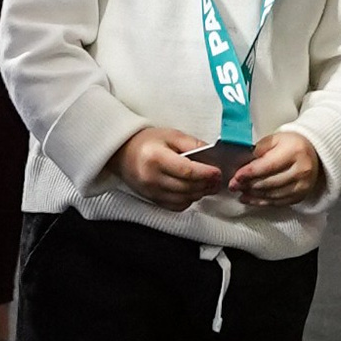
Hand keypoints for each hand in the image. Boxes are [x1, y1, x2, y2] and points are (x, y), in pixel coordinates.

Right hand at [112, 125, 227, 208]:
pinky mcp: (152, 199)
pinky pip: (176, 206)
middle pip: (187, 187)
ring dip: (200, 193)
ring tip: (209, 185)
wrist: (122, 153)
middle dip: (206, 184)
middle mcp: (152, 177)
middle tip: (218, 179)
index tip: (217, 172)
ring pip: (183, 199)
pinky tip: (194, 191)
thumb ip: (192, 144)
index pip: (186, 171)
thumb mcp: (170, 134)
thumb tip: (212, 155)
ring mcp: (151, 191)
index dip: (205, 173)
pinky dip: (188, 200)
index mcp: (156, 158)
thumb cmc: (147, 141)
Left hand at [229, 129, 323, 207]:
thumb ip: (259, 149)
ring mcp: (303, 185)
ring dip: (253, 195)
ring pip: (273, 195)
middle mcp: (301, 170)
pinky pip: (278, 202)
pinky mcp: (301, 196)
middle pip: (270, 182)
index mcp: (294, 152)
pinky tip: (251, 199)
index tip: (236, 176)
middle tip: (234, 185)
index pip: (268, 166)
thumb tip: (243, 164)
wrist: (313, 153)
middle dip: (248, 185)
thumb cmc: (291, 145)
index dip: (250, 173)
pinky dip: (262, 202)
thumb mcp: (275, 139)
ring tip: (240, 192)